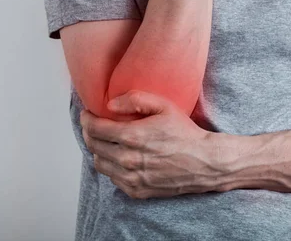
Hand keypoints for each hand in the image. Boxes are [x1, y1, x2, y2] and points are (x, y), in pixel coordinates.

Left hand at [80, 89, 219, 198]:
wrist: (204, 162)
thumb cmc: (185, 133)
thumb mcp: (165, 106)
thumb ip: (136, 99)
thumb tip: (111, 104)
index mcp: (132, 136)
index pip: (94, 128)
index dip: (86, 119)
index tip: (86, 114)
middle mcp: (128, 159)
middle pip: (93, 146)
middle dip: (88, 133)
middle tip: (93, 126)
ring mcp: (131, 178)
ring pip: (99, 163)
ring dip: (98, 150)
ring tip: (105, 141)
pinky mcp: (136, 191)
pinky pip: (113, 178)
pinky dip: (111, 166)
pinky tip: (120, 157)